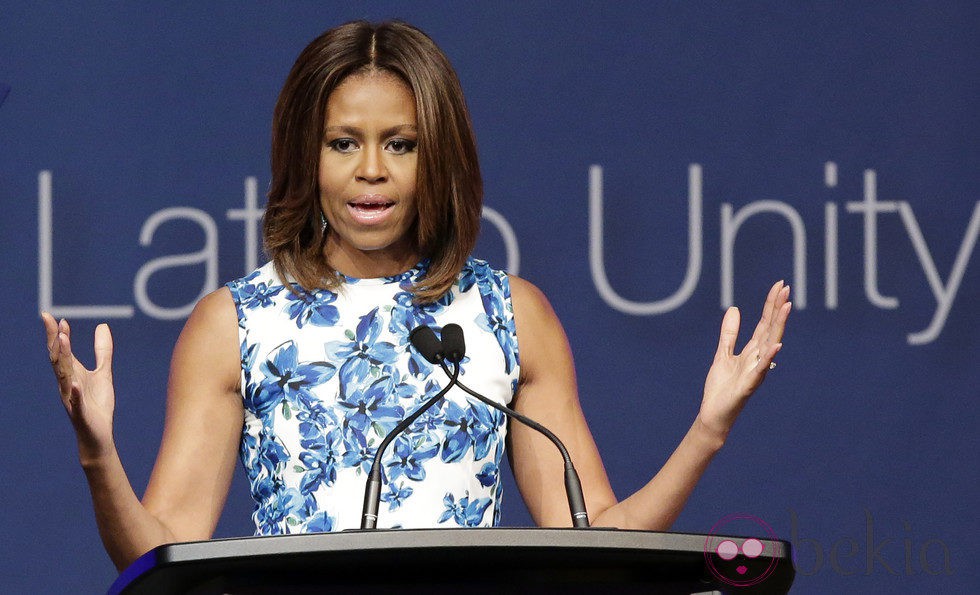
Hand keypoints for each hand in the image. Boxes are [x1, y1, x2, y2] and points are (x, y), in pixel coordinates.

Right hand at [42, 312, 116, 462]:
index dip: (56, 335)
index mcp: (72, 374)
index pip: (61, 352)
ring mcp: (72, 398)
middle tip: (54, 322)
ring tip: (63, 340)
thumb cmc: (97, 404)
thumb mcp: (104, 373)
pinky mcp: (81, 413)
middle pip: (58, 360)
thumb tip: (103, 326)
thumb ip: (102, 351)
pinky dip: (75, 392)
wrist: (99, 435)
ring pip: (64, 376)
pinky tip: (75, 383)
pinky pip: (76, 402)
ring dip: (64, 358)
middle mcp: (67, 384)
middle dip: (56, 341)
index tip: (53, 316)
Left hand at [697, 281, 790, 440]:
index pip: (764, 323)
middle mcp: (758, 358)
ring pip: (770, 344)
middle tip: (786, 288)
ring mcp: (756, 370)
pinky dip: (769, 357)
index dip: (771, 305)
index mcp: (752, 351)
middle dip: (777, 309)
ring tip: (786, 307)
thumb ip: (729, 334)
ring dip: (778, 325)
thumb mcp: (722, 354)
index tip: (779, 286)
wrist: (713, 413)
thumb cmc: (721, 387)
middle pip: (771, 329)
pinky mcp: (749, 384)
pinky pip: (762, 369)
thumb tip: (734, 309)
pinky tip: (777, 344)